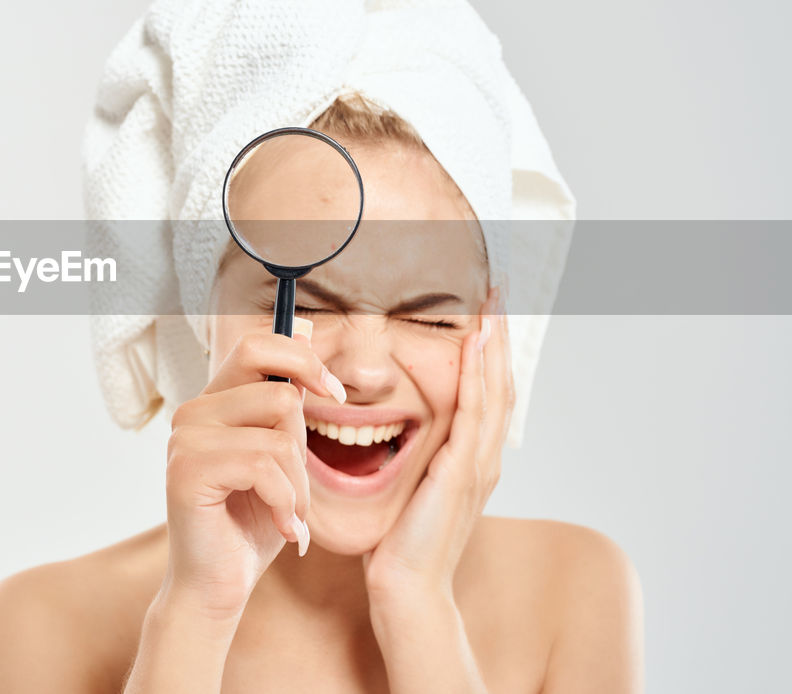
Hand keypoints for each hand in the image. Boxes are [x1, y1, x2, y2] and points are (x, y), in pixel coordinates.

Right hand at [160, 323, 344, 619]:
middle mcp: (194, 412)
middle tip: (301, 480)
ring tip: (289, 513)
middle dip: (305, 435)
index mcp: (215, 401)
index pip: (258, 345)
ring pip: (278, 434)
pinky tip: (282, 528)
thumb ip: (288, 401)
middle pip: (276, 387)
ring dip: (299, 484)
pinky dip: (286, 503)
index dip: (304, 359)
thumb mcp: (281, 454)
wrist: (218, 586)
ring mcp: (185, 439)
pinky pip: (264, 466)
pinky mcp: (187, 470)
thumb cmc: (251, 523)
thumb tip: (309, 326)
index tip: (334, 394)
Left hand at [362, 285, 514, 605]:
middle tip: (499, 291)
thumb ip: (409, 460)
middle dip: (499, 336)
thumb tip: (383, 429)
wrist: (407, 591)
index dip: (488, 352)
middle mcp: (482, 459)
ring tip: (492, 304)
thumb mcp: (406, 491)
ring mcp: (477, 466)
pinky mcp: (461, 473)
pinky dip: (478, 375)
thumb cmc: (399, 546)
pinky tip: (475, 345)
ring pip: (494, 390)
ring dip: (494, 344)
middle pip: (500, 383)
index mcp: (471, 461)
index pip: (486, 393)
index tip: (484, 311)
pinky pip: (474, 413)